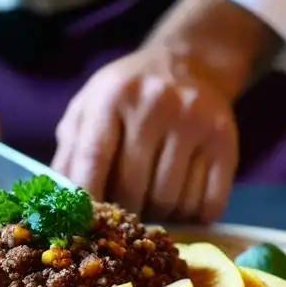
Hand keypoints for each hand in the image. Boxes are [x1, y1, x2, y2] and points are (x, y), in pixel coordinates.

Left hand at [52, 44, 237, 221]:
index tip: (82, 224)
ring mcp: (195, 122)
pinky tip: (181, 205)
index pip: (94, 158)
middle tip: (121, 216)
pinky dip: (191, 215)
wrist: (189, 62)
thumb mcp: (89, 106)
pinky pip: (206, 202)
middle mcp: (156, 104)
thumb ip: (71, 151)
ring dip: (158, 216)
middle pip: (133, 187)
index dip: (87, 198)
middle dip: (123, 211)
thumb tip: (60, 202)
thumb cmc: (128, 95)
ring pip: (169, 200)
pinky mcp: (225, 141)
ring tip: (151, 205)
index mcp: (113, 96)